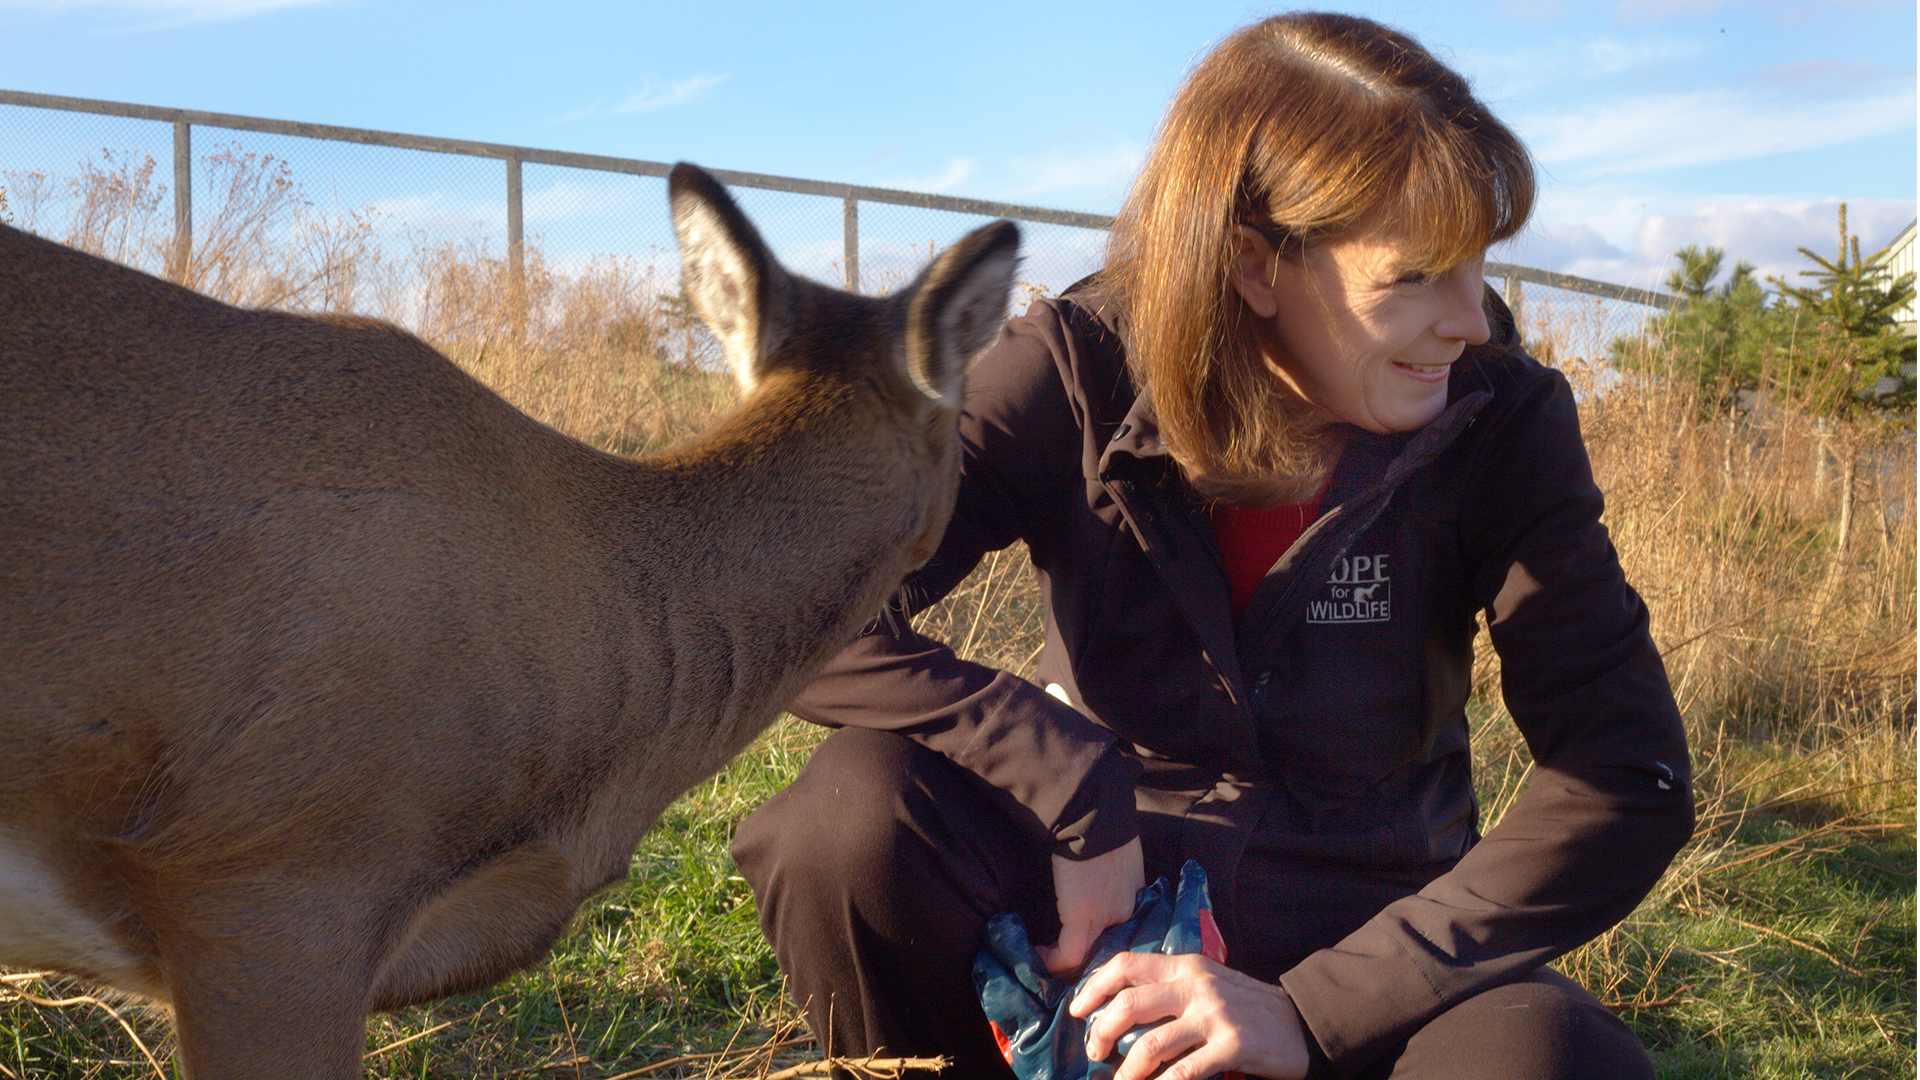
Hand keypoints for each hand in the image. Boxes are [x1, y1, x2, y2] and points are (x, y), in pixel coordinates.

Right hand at [1038, 837, 1143, 973]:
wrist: (1095, 819)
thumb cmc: (1106, 831)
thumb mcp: (1122, 860)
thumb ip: (1116, 881)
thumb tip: (1096, 890)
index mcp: (1137, 902)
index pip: (1124, 937)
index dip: (1104, 946)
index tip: (1088, 948)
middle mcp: (1125, 916)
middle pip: (1108, 952)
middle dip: (1089, 963)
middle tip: (1064, 966)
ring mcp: (1105, 919)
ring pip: (1089, 958)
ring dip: (1068, 966)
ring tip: (1048, 965)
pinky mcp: (1082, 917)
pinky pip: (1069, 954)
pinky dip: (1053, 960)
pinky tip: (1038, 956)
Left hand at [1068, 951, 1310, 1079]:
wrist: (1300, 1024)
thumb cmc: (1247, 1007)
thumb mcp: (1209, 983)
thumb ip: (1172, 988)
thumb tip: (1121, 1008)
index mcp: (1187, 966)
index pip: (1127, 965)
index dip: (1094, 986)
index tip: (1077, 1010)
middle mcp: (1197, 985)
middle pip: (1130, 1004)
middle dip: (1102, 1031)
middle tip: (1095, 1052)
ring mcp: (1215, 1015)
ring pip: (1152, 1045)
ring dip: (1128, 1071)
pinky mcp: (1232, 1045)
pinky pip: (1184, 1072)